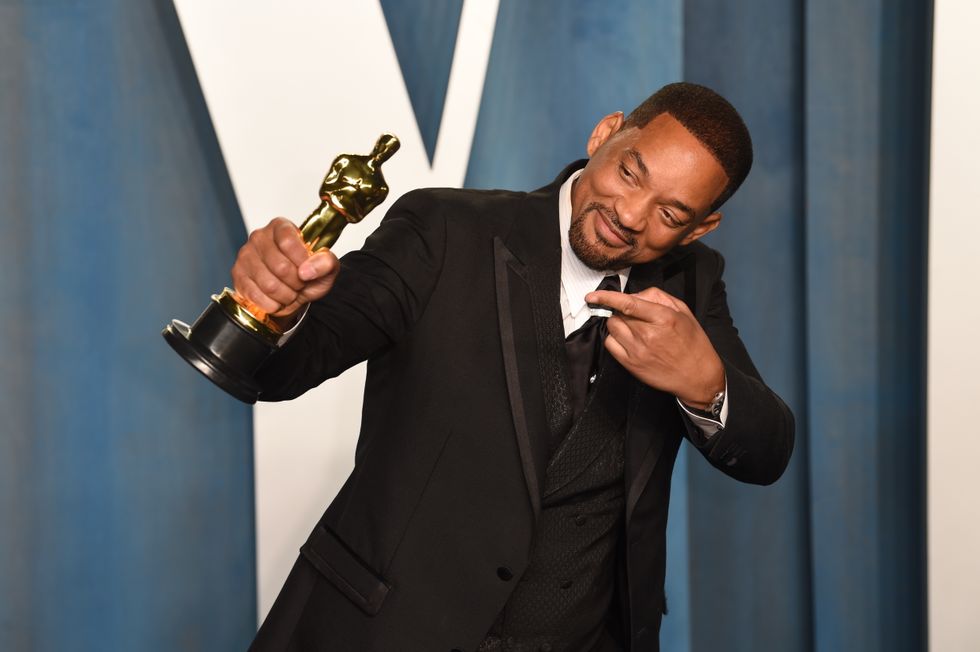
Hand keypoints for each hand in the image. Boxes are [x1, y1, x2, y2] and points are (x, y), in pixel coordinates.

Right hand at [230, 217, 338, 325]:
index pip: (288, 242)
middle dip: (296, 283)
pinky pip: (256, 296)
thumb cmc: (308, 274)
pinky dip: (272, 304)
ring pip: (269, 285)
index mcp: (281, 227)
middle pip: (280, 266)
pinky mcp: (237, 275)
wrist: (292, 292)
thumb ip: (326, 262)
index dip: (301, 261)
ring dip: (286, 295)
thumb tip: (308, 269)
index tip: (307, 270)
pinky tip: (277, 299)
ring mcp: (245, 256)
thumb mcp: (326, 267)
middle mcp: (259, 237)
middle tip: (300, 284)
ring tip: (290, 292)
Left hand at [586, 286, 724, 408]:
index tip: (592, 295)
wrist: (697, 375)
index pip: (628, 303)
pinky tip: (627, 339)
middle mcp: (648, 334)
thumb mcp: (683, 312)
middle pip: (619, 314)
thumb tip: (635, 294)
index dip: (606, 297)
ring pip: (612, 327)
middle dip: (622, 310)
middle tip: (635, 316)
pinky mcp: (631, 364)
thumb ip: (658, 298)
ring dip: (618, 323)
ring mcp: (637, 350)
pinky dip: (614, 338)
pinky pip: (610, 344)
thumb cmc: (692, 343)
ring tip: (633, 328)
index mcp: (663, 318)